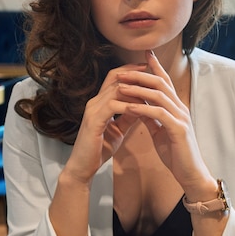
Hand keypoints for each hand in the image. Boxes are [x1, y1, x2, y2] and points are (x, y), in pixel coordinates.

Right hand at [65, 62, 146, 183]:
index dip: (130, 71)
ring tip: (151, 87)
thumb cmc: (99, 149)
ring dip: (134, 88)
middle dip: (134, 73)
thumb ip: (128, 117)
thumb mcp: (118, 130)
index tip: (148, 67)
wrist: (83, 168)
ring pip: (115, 89)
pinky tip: (142, 107)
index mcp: (99, 103)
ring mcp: (92, 110)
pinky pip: (112, 106)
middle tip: (151, 68)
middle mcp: (94, 102)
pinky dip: (128, 105)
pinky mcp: (93, 121)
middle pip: (114, 78)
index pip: (114, 78)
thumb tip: (142, 107)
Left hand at [116, 51, 212, 190]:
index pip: (165, 81)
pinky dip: (143, 108)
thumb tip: (138, 107)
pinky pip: (159, 114)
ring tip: (120, 86)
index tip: (143, 54)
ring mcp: (181, 118)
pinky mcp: (179, 130)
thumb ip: (151, 118)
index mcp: (177, 107)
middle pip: (161, 83)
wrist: (190, 175)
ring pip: (160, 95)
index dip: (155, 67)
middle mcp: (181, 108)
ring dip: (138, 89)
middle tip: (122, 71)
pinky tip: (129, 106)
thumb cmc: (176, 154)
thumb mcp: (160, 132)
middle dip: (140, 75)